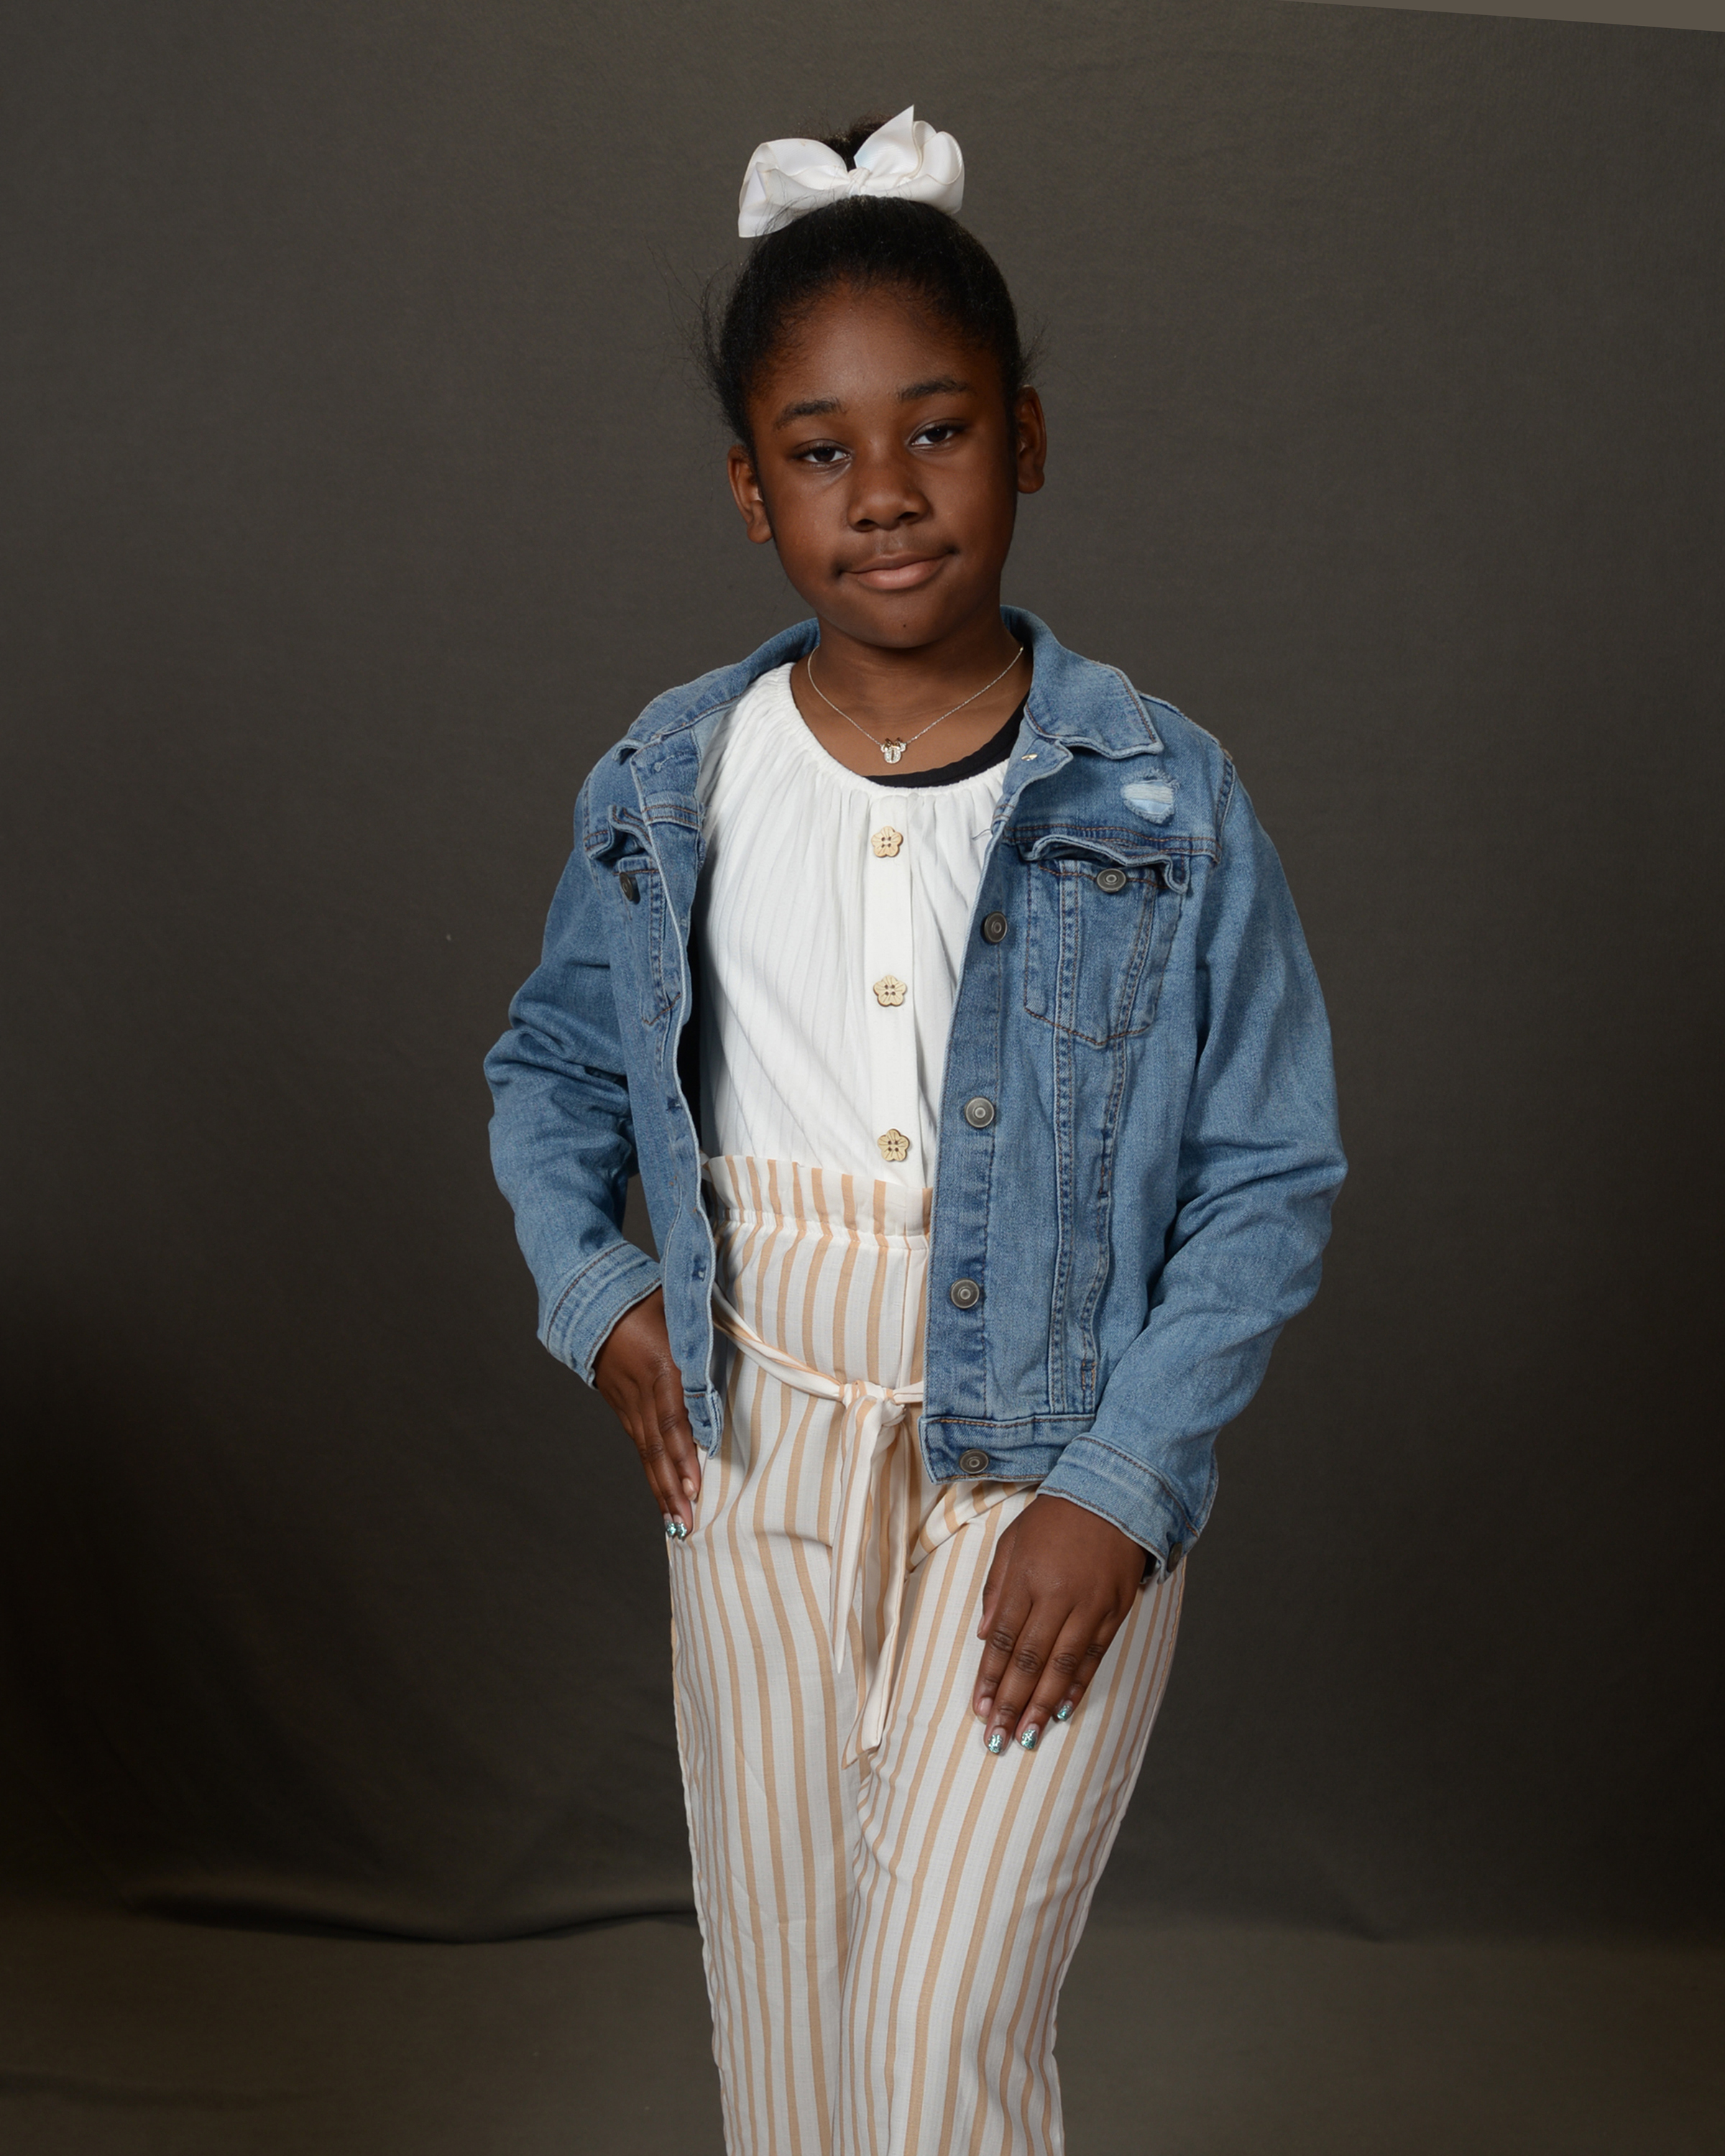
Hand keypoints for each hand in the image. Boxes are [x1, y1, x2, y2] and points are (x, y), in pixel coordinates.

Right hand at [593, 1289, 702, 1537]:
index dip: (684, 1452)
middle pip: (657, 1447)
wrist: (594, 1299)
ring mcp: (628, 1402)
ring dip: (662, 1489)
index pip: (673, 1417)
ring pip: (646, 1453)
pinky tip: (663, 1498)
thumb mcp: (682, 1309)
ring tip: (676, 1522)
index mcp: (661, 1365)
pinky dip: (652, 1474)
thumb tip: (752, 1336)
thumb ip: (706, 1332)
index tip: (696, 1483)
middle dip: (673, 1487)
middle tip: (686, 1522)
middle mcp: (642, 1390)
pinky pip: (639, 1446)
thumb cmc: (651, 1300)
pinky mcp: (622, 1407)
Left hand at [972, 1495, 1145, 1753]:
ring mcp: (1090, 1605)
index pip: (1003, 1638)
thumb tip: (984, 1635)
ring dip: (1041, 1706)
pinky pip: (1094, 1657)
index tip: (978, 1708)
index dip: (989, 1677)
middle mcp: (1058, 1596)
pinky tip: (1062, 1711)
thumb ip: (996, 1589)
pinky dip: (1078, 1687)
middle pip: (1030, 1661)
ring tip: (1027, 1736)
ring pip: (1062, 1667)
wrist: (1114, 1494)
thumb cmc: (1055, 1518)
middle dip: (1011, 1703)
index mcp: (1026, 1577)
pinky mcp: (1116, 1611)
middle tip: (997, 1738)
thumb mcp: (1013, 1541)